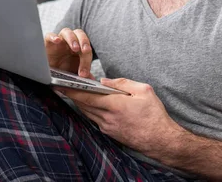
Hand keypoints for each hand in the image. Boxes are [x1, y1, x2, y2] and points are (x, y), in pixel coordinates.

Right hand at [45, 28, 93, 77]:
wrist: (48, 71)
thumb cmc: (62, 69)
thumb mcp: (74, 73)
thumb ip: (83, 74)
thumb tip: (92, 79)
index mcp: (79, 47)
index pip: (86, 48)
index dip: (87, 59)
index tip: (84, 72)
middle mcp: (69, 41)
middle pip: (79, 34)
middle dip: (84, 42)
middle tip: (85, 51)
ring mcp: (59, 41)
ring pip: (67, 32)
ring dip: (72, 39)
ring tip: (75, 48)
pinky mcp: (47, 42)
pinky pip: (50, 35)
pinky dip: (53, 37)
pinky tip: (57, 40)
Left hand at [55, 78, 183, 154]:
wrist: (162, 141)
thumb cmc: (155, 115)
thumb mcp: (144, 90)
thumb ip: (122, 83)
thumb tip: (105, 81)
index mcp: (114, 105)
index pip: (86, 96)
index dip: (71, 90)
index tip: (59, 84)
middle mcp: (107, 117)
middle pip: (83, 104)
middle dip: (71, 94)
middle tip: (62, 84)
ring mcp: (107, 127)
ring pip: (87, 112)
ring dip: (79, 102)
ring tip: (72, 91)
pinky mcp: (109, 132)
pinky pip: (94, 119)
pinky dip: (89, 110)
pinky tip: (89, 103)